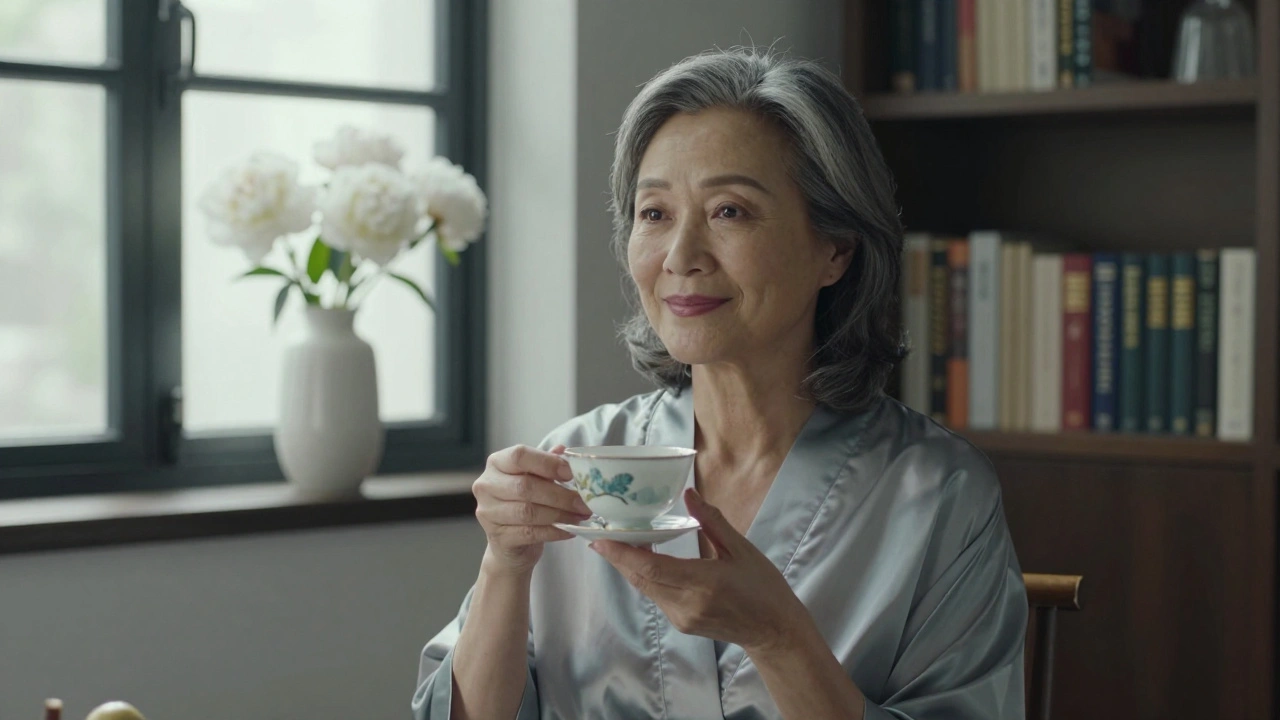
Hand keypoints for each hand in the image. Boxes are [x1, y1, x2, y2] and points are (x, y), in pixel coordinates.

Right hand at [473, 444, 592, 576]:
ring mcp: (488, 513)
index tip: (572, 473)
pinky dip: (554, 531)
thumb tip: (565, 451)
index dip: (548, 463)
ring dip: (560, 514)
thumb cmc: (524, 503)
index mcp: (496, 463)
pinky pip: (530, 533)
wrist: (510, 543)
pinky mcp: (498, 537)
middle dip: (560, 495)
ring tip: (581, 516)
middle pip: (525, 486)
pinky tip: (570, 530)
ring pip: (528, 512)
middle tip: (584, 502)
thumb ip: (547, 464)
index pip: (519, 456)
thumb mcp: (535, 478)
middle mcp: (487, 485)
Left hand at [590, 488, 808, 654]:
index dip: (623, 554)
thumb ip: (712, 521)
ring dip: (630, 567)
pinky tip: (644, 560)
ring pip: (646, 589)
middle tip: (601, 533)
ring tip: (618, 541)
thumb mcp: (741, 549)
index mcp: (704, 583)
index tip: (600, 540)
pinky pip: (656, 596)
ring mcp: (682, 618)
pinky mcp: (681, 623)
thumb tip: (689, 493)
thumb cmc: (762, 586)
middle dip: (618, 557)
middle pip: (641, 579)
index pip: (652, 569)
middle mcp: (688, 604)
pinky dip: (646, 577)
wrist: (773, 629)